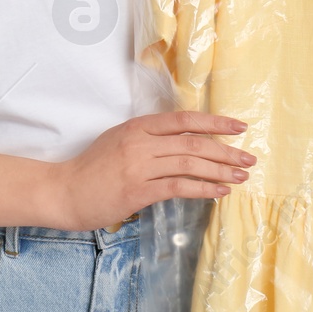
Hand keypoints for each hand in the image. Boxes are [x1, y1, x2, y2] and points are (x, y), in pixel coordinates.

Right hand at [49, 111, 256, 230]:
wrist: (64, 191)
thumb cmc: (92, 168)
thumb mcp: (120, 140)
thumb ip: (149, 138)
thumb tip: (184, 142)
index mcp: (138, 126)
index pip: (184, 119)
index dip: (215, 122)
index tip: (239, 127)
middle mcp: (141, 142)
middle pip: (193, 142)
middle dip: (226, 150)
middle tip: (248, 158)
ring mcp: (139, 166)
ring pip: (189, 164)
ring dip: (220, 171)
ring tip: (240, 177)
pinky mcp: (138, 191)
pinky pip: (178, 187)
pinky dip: (203, 188)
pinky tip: (219, 192)